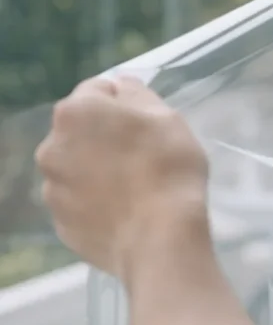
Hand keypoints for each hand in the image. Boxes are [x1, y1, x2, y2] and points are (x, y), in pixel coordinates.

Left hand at [36, 76, 210, 285]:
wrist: (159, 238)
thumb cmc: (168, 167)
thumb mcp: (167, 117)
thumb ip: (136, 94)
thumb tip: (119, 86)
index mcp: (76, 113)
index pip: (98, 91)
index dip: (126, 104)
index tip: (148, 124)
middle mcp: (52, 147)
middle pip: (81, 131)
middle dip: (105, 137)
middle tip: (143, 155)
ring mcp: (52, 188)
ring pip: (77, 167)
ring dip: (98, 169)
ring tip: (135, 188)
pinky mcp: (60, 223)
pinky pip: (80, 202)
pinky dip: (97, 202)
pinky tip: (126, 211)